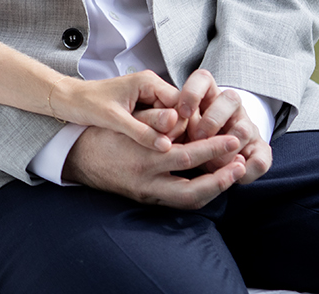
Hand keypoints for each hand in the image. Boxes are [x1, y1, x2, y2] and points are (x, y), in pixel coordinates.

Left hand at [50, 70, 181, 151]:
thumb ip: (142, 132)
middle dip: (173, 131)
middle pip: (179, 112)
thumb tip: (166, 146)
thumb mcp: (114, 119)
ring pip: (170, 119)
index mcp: (148, 82)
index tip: (170, 142)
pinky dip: (156, 133)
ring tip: (152, 145)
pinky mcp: (142, 108)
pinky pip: (158, 122)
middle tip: (161, 147)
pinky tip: (149, 144)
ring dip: (164, 133)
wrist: (68, 100)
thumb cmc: (86, 103)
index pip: (181, 104)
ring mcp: (148, 97)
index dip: (180, 124)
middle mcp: (152, 87)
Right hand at [61, 126, 245, 206]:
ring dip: (214, 189)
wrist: (77, 158)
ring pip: (188, 202)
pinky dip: (199, 194)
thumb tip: (182, 115)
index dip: (213, 149)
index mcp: (142, 159)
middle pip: (193, 189)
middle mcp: (147, 182)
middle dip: (220, 177)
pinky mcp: (147, 200)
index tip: (233, 140)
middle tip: (241, 163)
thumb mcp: (126, 121)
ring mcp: (147, 195)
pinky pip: (178, 203)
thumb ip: (154, 120)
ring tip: (233, 173)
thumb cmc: (104, 132)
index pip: (186, 156)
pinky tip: (213, 182)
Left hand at [164, 70, 272, 182]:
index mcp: (207, 94)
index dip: (192, 93)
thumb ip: (171, 125)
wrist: (212, 160)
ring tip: (210, 163)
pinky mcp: (260, 152)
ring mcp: (248, 128)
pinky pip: (259, 160)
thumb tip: (165, 129)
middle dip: (211, 121)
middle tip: (196, 138)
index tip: (181, 113)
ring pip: (244, 129)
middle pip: (230, 98)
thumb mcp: (175, 128)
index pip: (203, 79)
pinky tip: (231, 176)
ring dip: (226, 149)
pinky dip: (246, 171)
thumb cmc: (185, 138)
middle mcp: (231, 107)